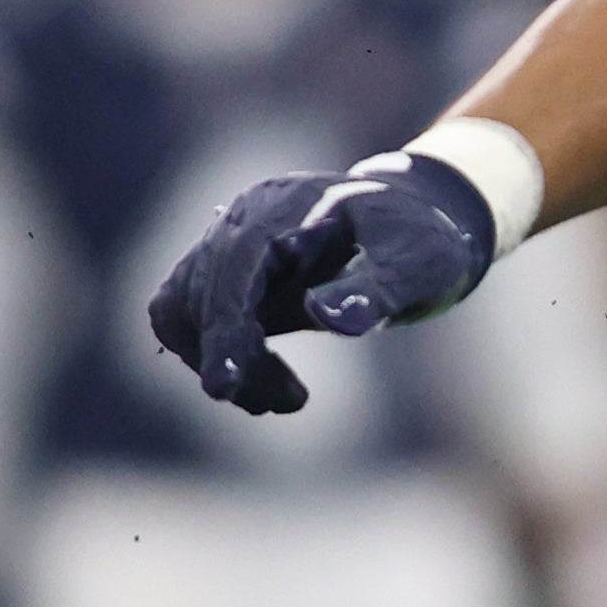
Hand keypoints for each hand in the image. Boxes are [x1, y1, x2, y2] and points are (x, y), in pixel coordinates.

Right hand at [143, 152, 499, 414]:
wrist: (411, 231)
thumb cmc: (420, 243)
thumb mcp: (419, 263)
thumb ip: (376, 288)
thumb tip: (326, 317)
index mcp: (286, 206)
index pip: (235, 265)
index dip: (226, 326)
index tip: (222, 386)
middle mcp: (245, 220)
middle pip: (206, 292)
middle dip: (237, 357)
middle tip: (293, 401)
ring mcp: (230, 247)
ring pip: (186, 308)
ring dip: (223, 360)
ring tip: (286, 398)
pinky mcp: (229, 277)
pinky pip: (192, 317)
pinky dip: (218, 354)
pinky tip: (262, 384)